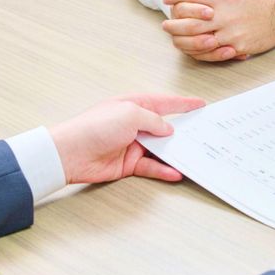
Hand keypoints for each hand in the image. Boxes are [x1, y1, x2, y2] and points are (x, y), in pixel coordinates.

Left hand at [48, 94, 204, 183]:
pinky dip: (164, 170)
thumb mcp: (130, 114)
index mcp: (134, 105)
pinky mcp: (129, 164)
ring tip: (193, 156)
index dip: (183, 103)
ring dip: (175, 153)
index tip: (200, 104)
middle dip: (184, 131)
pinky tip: (175, 172)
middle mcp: (134, 124)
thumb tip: (168, 129)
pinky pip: (152, 167)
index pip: (165, 103)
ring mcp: (133, 144)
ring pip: (161, 149)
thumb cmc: (94, 127)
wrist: (71, 153)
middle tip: (203, 134)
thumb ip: (153, 120)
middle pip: (165, 127)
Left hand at [162, 0, 274, 61]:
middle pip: (191, 22)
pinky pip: (213, 53)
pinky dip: (199, 51)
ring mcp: (231, 34)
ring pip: (199, 40)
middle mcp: (225, 16)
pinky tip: (191, 47)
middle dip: (173, 23)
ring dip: (182, 39)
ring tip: (174, 36)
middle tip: (165, 23)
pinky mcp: (237, 47)